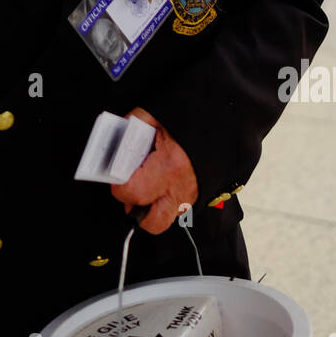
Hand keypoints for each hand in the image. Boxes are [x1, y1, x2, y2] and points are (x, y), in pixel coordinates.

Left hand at [111, 108, 197, 234]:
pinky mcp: (196, 195)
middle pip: (149, 221)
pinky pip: (173, 209)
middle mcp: (182, 187)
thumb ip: (130, 128)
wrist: (223, 116)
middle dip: (133, 207)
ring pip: (162, 221)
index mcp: (171, 165)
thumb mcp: (154, 114)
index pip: (132, 192)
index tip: (117, 171)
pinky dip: (162, 199)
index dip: (118, 184)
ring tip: (146, 182)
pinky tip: (160, 178)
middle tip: (131, 184)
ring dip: (148, 207)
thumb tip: (113, 142)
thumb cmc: (189, 116)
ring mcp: (191, 195)